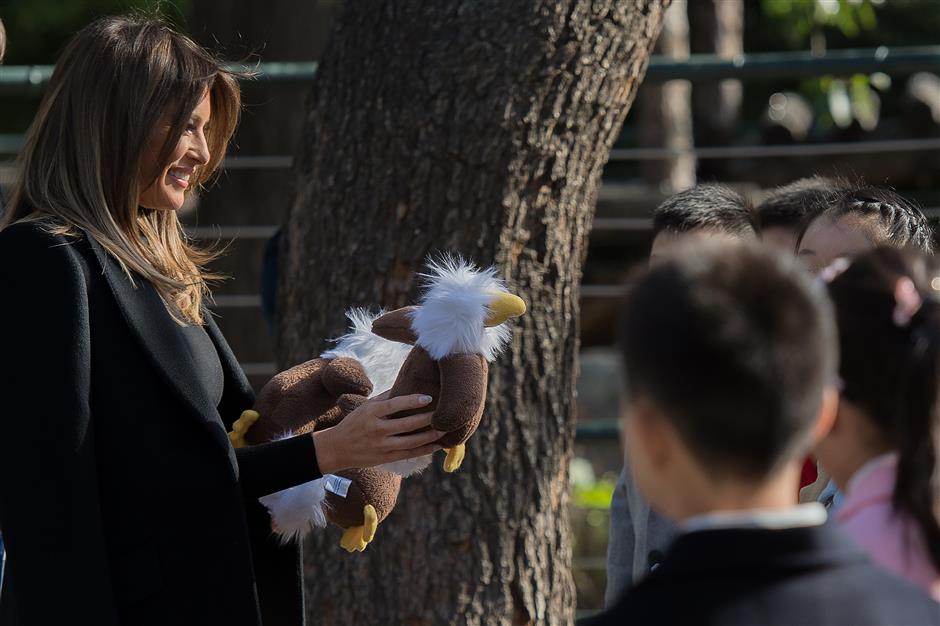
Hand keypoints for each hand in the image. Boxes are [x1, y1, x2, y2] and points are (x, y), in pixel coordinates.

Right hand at [311, 393, 442, 474]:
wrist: (336, 448)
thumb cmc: (354, 423)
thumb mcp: (366, 406)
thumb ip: (385, 398)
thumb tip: (407, 386)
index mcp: (371, 413)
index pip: (394, 405)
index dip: (412, 401)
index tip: (429, 397)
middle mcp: (376, 430)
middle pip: (406, 425)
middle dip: (427, 420)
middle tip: (444, 414)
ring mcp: (381, 446)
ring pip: (410, 442)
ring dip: (429, 437)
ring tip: (445, 430)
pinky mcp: (385, 458)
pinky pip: (408, 454)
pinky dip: (424, 450)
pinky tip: (437, 446)